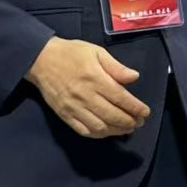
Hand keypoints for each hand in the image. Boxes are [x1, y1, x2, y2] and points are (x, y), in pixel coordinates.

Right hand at [28, 37, 150, 138]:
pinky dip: (99, 135)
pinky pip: (84, 131)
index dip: (135, 108)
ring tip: (126, 129)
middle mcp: (85, 96)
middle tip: (139, 122)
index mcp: (95, 78)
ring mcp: (74, 108)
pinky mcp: (65, 115)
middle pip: (112, 115)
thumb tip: (134, 77)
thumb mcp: (96, 52)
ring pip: (100, 127)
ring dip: (116, 131)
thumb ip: (116, 67)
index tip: (145, 112)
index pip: (121, 98)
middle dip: (129, 121)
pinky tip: (107, 131)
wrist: (41, 59)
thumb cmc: (71, 53)